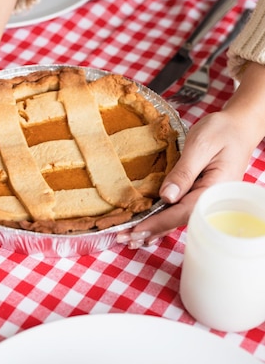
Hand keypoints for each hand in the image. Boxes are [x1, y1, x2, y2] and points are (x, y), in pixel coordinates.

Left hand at [117, 110, 257, 247]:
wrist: (239, 126)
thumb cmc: (222, 131)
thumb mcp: (201, 146)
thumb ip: (184, 172)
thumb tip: (166, 197)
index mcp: (215, 190)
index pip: (184, 212)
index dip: (159, 222)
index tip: (137, 229)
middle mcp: (211, 200)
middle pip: (179, 220)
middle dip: (151, 230)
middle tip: (125, 238)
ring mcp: (205, 198)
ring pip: (178, 218)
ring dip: (154, 228)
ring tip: (129, 238)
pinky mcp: (198, 193)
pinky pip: (179, 210)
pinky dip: (162, 219)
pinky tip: (148, 229)